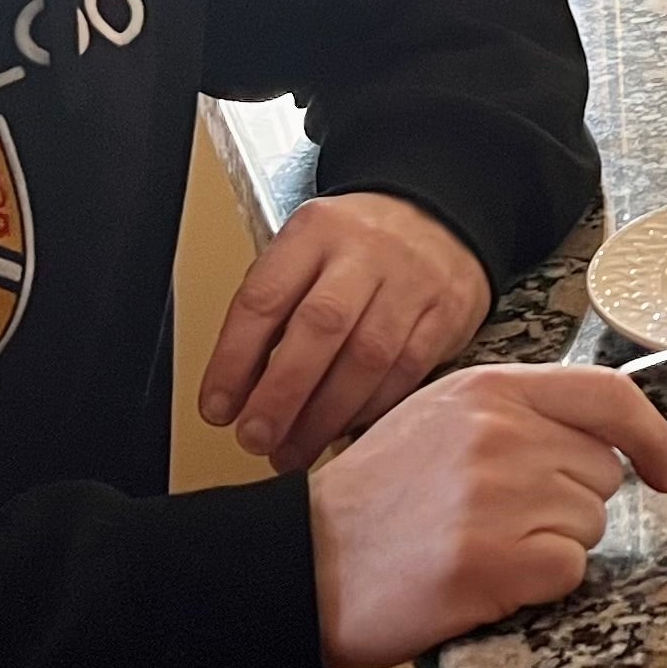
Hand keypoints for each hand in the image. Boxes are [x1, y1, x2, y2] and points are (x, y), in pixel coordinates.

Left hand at [200, 192, 493, 471]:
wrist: (439, 218)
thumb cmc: (357, 248)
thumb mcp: (306, 254)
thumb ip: (274, 312)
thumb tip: (240, 391)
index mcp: (315, 231)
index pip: (264, 297)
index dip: (234, 360)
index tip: (218, 408)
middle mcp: (366, 251)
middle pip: (320, 326)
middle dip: (282, 393)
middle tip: (256, 437)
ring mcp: (413, 282)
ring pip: (368, 357)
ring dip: (325, 415)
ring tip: (294, 449)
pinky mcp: (448, 313)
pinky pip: (407, 371)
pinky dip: (370, 408)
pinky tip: (343, 428)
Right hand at [307, 364, 666, 667]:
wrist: (306, 562)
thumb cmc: (376, 498)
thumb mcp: (440, 418)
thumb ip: (518, 412)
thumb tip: (602, 434)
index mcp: (490, 389)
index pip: (611, 396)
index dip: (653, 437)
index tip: (665, 471)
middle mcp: (502, 433)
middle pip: (603, 474)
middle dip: (569, 503)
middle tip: (501, 518)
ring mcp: (499, 496)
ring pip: (589, 526)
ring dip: (550, 547)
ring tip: (482, 545)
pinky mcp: (494, 562)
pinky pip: (568, 572)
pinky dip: (537, 585)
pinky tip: (484, 577)